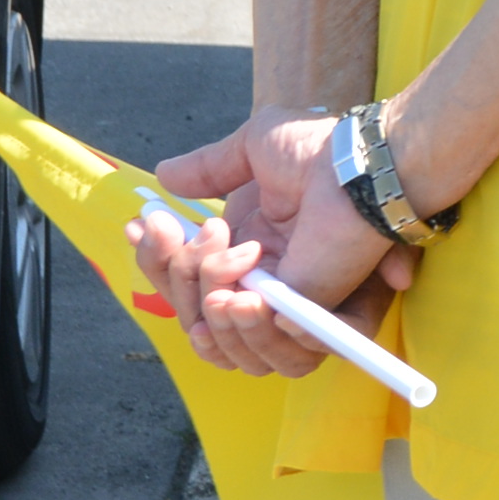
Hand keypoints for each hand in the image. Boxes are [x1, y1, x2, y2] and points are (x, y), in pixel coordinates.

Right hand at [134, 108, 418, 378]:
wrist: (358, 159)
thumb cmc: (317, 150)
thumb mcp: (253, 151)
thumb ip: (210, 169)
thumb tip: (164, 178)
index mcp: (247, 256)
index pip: (188, 286)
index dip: (158, 265)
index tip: (139, 227)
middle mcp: (268, 288)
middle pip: (201, 320)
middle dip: (183, 279)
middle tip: (205, 233)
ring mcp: (296, 305)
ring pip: (234, 345)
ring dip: (213, 309)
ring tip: (229, 266)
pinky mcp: (325, 316)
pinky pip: (283, 350)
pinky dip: (250, 327)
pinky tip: (243, 296)